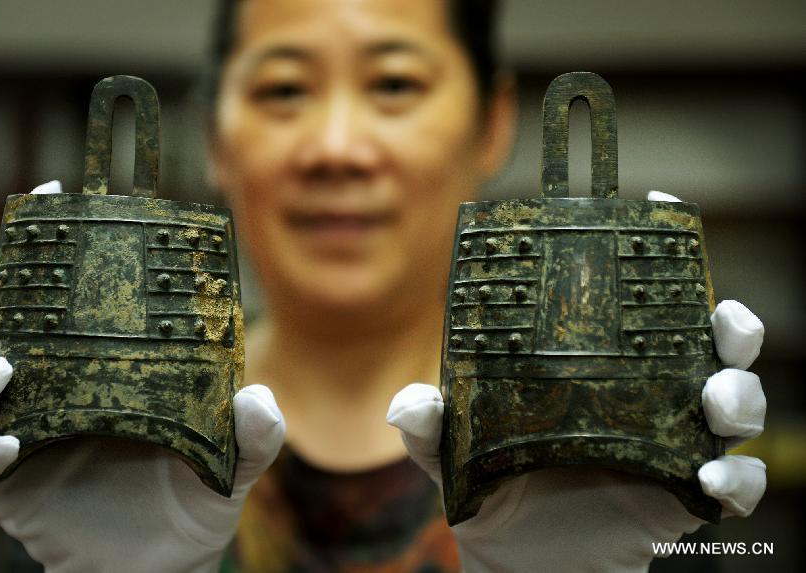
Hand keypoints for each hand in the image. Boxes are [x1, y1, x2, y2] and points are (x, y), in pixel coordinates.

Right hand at [0, 183, 285, 572]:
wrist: (165, 564)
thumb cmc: (196, 492)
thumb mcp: (234, 458)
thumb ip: (253, 434)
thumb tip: (255, 399)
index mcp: (98, 357)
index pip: (62, 290)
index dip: (47, 240)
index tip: (51, 192)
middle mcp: (48, 383)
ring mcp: (18, 431)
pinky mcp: (1, 486)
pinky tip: (5, 453)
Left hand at [388, 191, 766, 571]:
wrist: (518, 551)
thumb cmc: (493, 477)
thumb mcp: (452, 445)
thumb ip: (430, 423)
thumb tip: (411, 403)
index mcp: (599, 357)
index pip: (638, 295)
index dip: (655, 248)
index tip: (654, 206)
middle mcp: (647, 387)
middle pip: (711, 340)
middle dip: (730, 323)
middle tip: (722, 321)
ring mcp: (672, 438)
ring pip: (736, 402)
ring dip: (739, 395)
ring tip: (716, 401)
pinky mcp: (684, 493)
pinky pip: (732, 484)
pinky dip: (734, 481)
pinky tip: (708, 481)